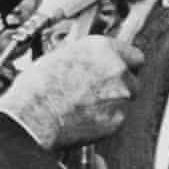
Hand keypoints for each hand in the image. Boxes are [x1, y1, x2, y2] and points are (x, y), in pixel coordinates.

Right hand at [0, 35, 142, 149]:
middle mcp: (117, 69)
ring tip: (86, 106)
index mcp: (103, 48)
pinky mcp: (117, 120)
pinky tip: (84, 119)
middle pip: (133, 79)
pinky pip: (117, 118)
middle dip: (120, 85)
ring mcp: (120, 95)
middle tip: (99, 91)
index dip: (125, 64)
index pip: (134, 55)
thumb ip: (86, 57)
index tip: (119, 70)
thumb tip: (91, 61)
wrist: (34, 116)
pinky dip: (105, 119)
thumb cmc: (38, 86)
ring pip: (125, 100)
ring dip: (112, 103)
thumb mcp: (60, 56)